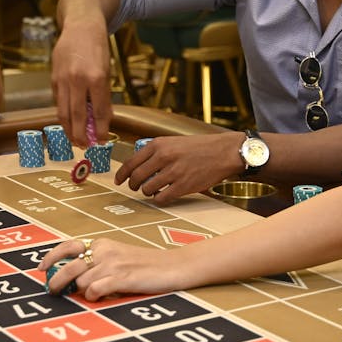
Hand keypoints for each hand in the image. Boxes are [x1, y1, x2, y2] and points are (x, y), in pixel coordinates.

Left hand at [40, 237, 183, 299]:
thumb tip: (71, 279)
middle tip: (53, 292)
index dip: (51, 257)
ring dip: (82, 291)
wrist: (173, 266)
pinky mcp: (122, 278)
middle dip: (56, 282)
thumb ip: (97, 263)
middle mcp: (104, 251)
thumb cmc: (144, 265)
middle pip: (69, 267)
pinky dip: (93, 296)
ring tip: (95, 294)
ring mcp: (113, 264)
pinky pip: (94, 290)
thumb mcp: (118, 257)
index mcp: (101, 243)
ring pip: (80, 281)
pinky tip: (101, 296)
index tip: (41, 269)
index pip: (68, 246)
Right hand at [51, 19, 111, 145]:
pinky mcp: (53, 78)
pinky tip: (68, 121)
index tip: (101, 140)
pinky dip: (63, 113)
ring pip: (63, 111)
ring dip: (68, 129)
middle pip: (76, 116)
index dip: (99, 129)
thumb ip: (103, 95)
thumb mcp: (107, 71)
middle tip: (85, 146)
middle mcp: (78, 79)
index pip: (98, 111)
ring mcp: (63, 79)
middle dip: (80, 135)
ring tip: (75, 139)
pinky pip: (58, 101)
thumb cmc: (98, 48)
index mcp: (96, 78)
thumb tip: (101, 120)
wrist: (81, 26)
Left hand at [114, 133, 241, 204]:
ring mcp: (173, 173)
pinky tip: (163, 195)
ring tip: (153, 191)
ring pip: (147, 189)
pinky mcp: (183, 186)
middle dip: (133, 186)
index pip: (131, 162)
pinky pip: (162, 198)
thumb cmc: (199, 147)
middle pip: (136, 178)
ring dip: (147, 193)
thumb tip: (138, 167)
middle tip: (136, 188)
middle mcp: (163, 157)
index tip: (118, 181)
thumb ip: (156, 152)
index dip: (121, 174)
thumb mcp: (173, 141)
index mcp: (159, 144)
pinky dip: (159, 199)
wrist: (223, 151)